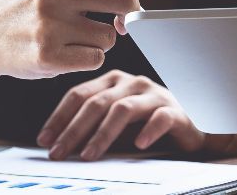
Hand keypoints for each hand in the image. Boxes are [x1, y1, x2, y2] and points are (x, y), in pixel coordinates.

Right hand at [0, 0, 185, 78]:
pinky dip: (88, 56)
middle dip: (129, 12)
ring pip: (111, 34)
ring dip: (103, 37)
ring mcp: (49, 23)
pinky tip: (64, 50)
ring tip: (73, 33)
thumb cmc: (28, 1)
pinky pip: (95, 57)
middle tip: (118, 19)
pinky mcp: (48, 55)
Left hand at [36, 70, 234, 160]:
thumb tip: (57, 145)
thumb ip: (92, 126)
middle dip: (73, 130)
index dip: (58, 117)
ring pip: (122, 109)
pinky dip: (147, 131)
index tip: (44, 140)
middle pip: (96, 103)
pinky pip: (160, 117)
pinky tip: (137, 145)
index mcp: (112, 81)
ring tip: (88, 155)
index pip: (78, 94)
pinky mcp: (175, 109)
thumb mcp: (115, 124)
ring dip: (102, 134)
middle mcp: (131, 83)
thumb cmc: (147, 124)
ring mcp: (154, 94)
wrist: (193, 127)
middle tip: (59, 152)